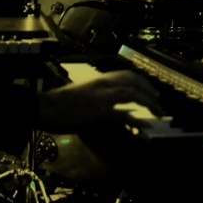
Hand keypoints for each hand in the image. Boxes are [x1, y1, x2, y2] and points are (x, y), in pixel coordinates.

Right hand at [36, 69, 162, 133]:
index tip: (150, 90)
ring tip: (157, 112)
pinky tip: (145, 127)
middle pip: (132, 80)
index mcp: (97, 80)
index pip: (125, 74)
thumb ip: (95, 96)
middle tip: (158, 101)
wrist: (43, 107)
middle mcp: (102, 84)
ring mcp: (101, 97)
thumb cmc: (58, 103)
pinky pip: (123, 115)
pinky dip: (137, 121)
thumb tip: (107, 105)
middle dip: (149, 90)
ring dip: (148, 102)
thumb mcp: (80, 94)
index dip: (141, 81)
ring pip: (132, 93)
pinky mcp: (98, 112)